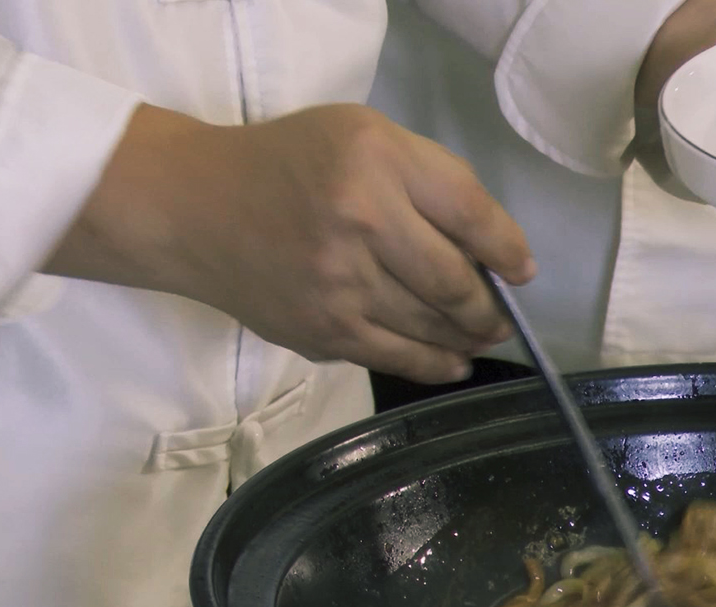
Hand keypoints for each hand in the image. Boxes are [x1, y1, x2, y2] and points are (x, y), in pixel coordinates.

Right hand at [46, 104, 534, 383]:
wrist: (193, 207)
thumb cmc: (292, 163)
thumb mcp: (365, 136)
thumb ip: (430, 179)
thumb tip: (497, 250)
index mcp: (377, 160)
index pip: (470, 213)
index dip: (508, 249)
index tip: (522, 270)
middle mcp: (360, 220)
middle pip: (455, 279)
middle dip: (490, 304)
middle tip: (501, 312)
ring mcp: (339, 283)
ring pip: (430, 323)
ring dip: (468, 335)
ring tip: (481, 333)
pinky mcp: (321, 330)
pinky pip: (395, 357)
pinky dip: (434, 364)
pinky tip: (454, 361)